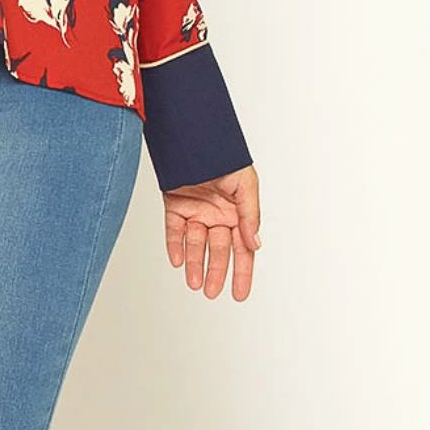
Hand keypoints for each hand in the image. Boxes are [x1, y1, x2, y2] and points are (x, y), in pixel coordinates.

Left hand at [162, 163, 260, 300]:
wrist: (196, 135)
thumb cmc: (226, 157)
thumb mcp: (246, 185)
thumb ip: (250, 215)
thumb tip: (255, 244)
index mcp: (237, 213)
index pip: (242, 250)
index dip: (242, 273)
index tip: (239, 294)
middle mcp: (217, 216)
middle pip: (218, 251)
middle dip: (216, 272)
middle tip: (211, 293)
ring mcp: (196, 211)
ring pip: (195, 244)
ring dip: (194, 263)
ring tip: (193, 282)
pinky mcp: (175, 204)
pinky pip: (174, 229)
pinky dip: (174, 244)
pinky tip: (176, 259)